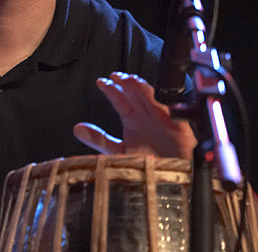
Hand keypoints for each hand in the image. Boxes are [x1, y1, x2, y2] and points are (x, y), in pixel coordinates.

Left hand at [73, 72, 195, 158]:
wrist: (168, 182)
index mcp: (132, 120)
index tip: (100, 82)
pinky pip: (175, 115)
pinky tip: (157, 100)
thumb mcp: (118, 152)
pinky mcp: (180, 130)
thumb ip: (100, 140)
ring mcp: (163, 120)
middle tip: (115, 76)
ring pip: (153, 99)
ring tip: (131, 81)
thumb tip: (77, 129)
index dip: (111, 90)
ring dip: (143, 89)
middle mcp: (146, 117)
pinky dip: (167, 106)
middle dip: (126, 83)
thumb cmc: (145, 166)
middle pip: (135, 95)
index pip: (120, 100)